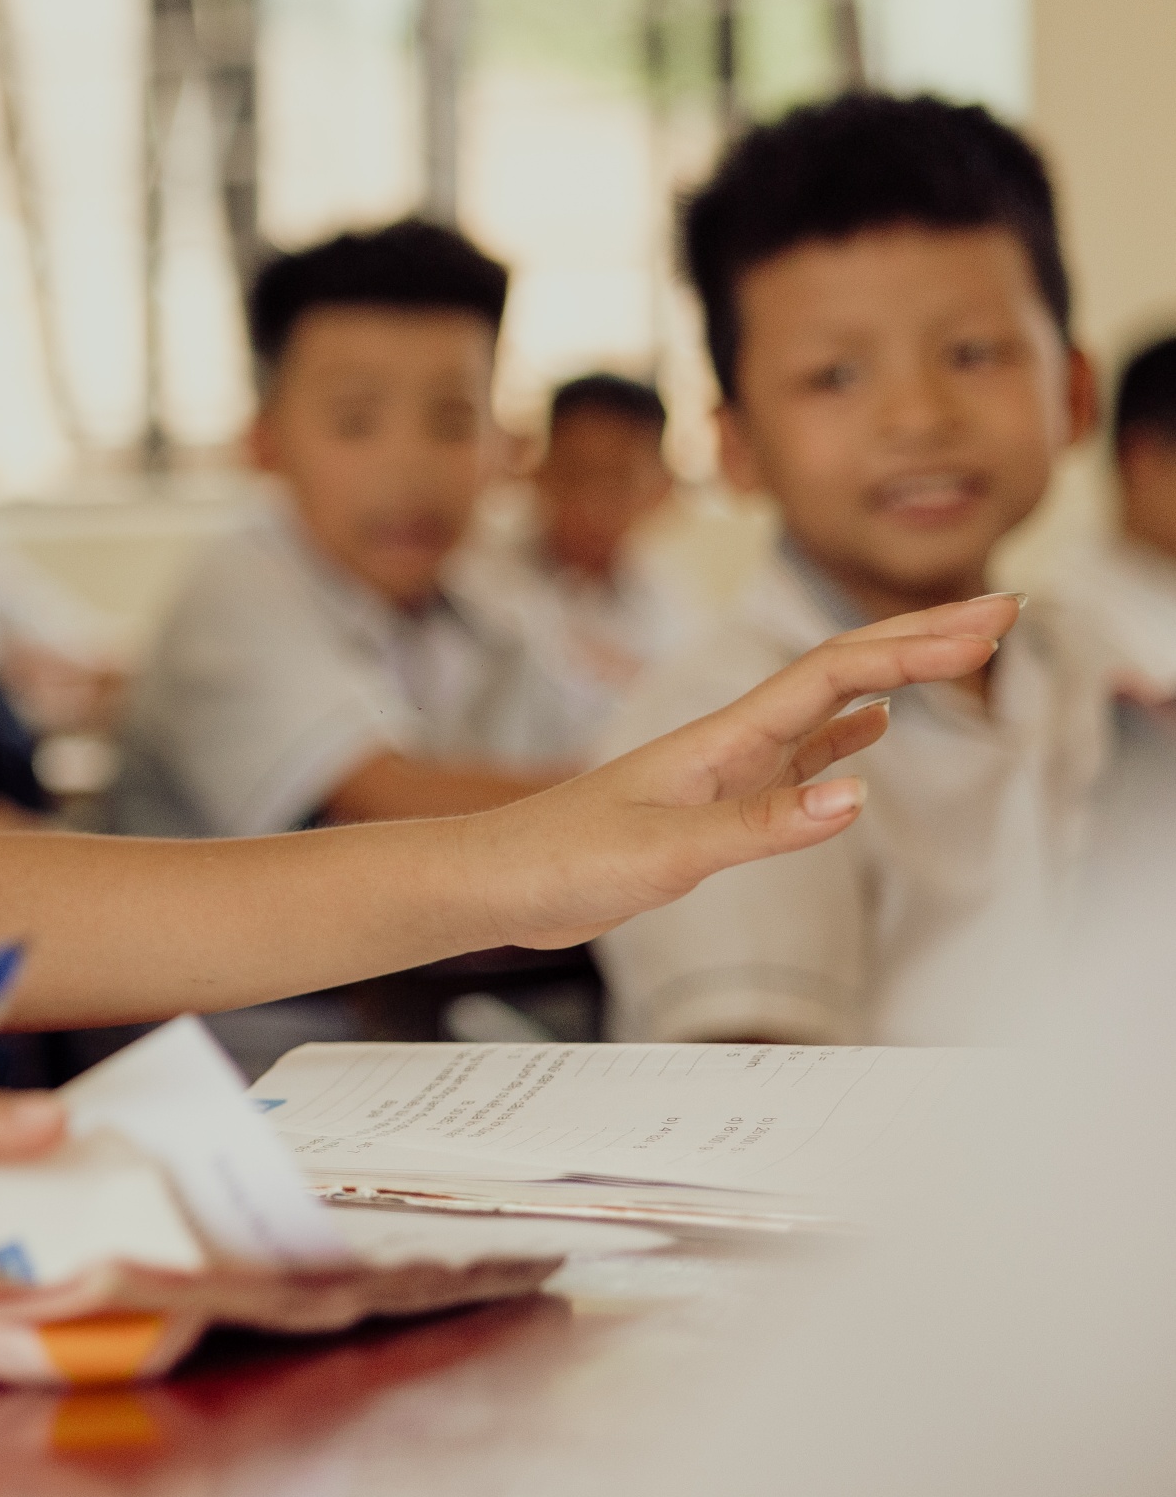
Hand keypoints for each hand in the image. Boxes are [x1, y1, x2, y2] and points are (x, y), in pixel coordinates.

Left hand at [477, 592, 1016, 946]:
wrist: (496, 882)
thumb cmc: (561, 862)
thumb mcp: (668, 852)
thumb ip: (761, 827)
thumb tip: (858, 796)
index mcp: (721, 741)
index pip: (835, 673)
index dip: (913, 645)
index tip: (985, 624)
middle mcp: (729, 743)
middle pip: (841, 674)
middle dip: (921, 642)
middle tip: (1001, 614)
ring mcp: (724, 771)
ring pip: (827, 709)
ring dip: (895, 679)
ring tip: (958, 653)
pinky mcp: (713, 806)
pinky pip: (798, 759)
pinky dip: (843, 738)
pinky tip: (872, 732)